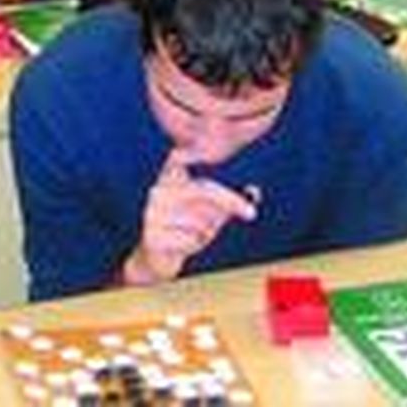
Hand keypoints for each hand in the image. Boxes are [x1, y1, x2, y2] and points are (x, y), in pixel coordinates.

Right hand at [123, 149, 257, 285]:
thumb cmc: (185, 231)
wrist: (155, 261)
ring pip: (199, 220)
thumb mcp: (210, 215)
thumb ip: (230, 202)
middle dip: (231, 201)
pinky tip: (183, 247)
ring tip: (195, 236)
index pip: (178, 158)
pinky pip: (189, 239)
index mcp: (170, 180)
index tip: (207, 146)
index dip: (192, 150)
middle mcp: (158, 191)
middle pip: (204, 189)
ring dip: (207, 232)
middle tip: (251, 213)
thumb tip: (255, 191)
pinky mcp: (152, 235)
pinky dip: (195, 245)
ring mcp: (152, 212)